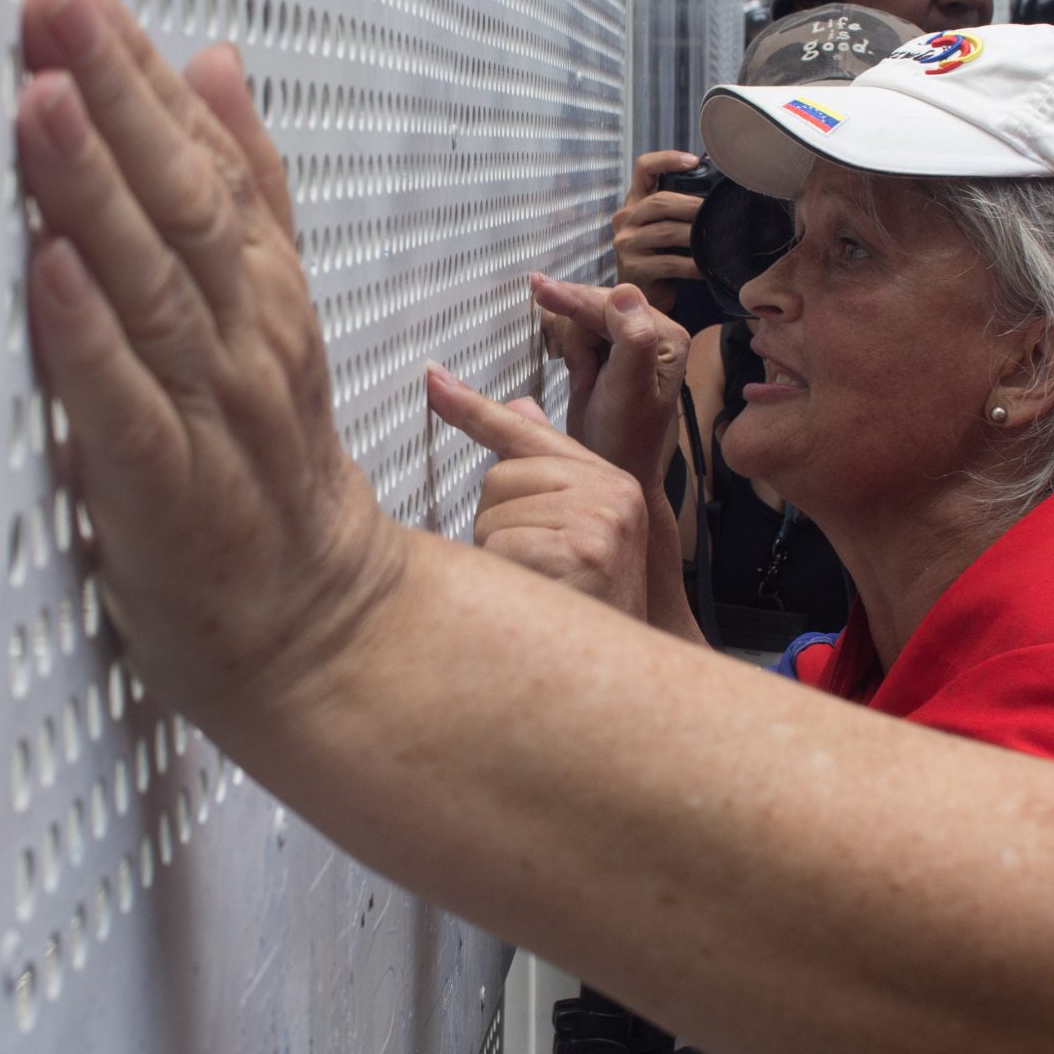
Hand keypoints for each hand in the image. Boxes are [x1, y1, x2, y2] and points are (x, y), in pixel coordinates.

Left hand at [15, 0, 400, 727]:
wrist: (315, 628)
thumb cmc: (269, 467)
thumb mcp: (271, 310)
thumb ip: (245, 188)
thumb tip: (212, 63)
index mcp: (260, 289)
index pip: (202, 159)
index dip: (137, 74)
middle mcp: (242, 338)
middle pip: (179, 203)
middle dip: (112, 98)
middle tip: (51, 7)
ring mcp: (209, 416)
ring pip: (152, 289)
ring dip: (93, 191)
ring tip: (39, 103)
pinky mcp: (164, 497)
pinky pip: (126, 408)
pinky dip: (88, 340)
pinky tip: (50, 272)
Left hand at [425, 371, 648, 617]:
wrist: (621, 675)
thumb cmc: (595, 604)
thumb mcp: (576, 529)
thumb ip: (547, 469)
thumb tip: (520, 408)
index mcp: (609, 479)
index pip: (527, 433)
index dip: (473, 407)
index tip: (433, 378)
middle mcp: (610, 492)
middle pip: (498, 478)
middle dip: (497, 525)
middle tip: (535, 564)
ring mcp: (599, 520)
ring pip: (492, 515)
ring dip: (499, 556)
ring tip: (539, 583)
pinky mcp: (580, 552)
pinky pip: (501, 546)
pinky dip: (505, 576)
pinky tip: (538, 594)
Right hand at [529, 274, 689, 486]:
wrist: (608, 471)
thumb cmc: (624, 440)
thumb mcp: (630, 390)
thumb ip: (633, 340)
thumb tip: (624, 291)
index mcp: (666, 337)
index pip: (614, 302)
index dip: (576, 299)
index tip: (539, 288)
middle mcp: (650, 335)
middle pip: (595, 306)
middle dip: (577, 336)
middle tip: (582, 374)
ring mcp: (627, 344)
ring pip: (582, 319)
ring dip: (573, 348)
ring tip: (586, 382)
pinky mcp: (606, 356)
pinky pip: (576, 335)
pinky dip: (569, 352)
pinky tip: (580, 377)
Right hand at [613, 150, 705, 306]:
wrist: (642, 298)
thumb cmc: (661, 258)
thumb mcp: (664, 228)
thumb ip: (679, 209)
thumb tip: (718, 195)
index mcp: (635, 202)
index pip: (644, 168)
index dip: (667, 159)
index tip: (694, 161)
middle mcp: (625, 219)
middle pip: (659, 201)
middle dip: (692, 205)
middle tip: (716, 210)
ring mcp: (626, 244)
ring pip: (666, 231)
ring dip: (695, 235)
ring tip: (716, 238)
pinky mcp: (634, 269)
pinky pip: (669, 263)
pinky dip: (692, 264)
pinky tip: (705, 267)